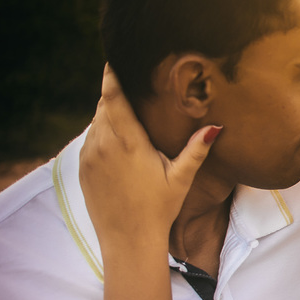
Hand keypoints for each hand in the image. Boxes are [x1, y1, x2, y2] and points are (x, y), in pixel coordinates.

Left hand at [79, 64, 219, 247]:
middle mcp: (103, 145)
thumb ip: (196, 150)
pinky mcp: (83, 168)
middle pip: (104, 105)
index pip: (113, 97)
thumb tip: (216, 127)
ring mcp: (90, 157)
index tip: (114, 58)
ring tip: (127, 108)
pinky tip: (118, 138)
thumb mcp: (181, 179)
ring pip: (96, 121)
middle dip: (115, 92)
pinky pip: (91, 139)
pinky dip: (102, 132)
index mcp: (128, 143)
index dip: (112, 75)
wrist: (128, 241)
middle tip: (130, 80)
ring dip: (109, 113)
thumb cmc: (159, 209)